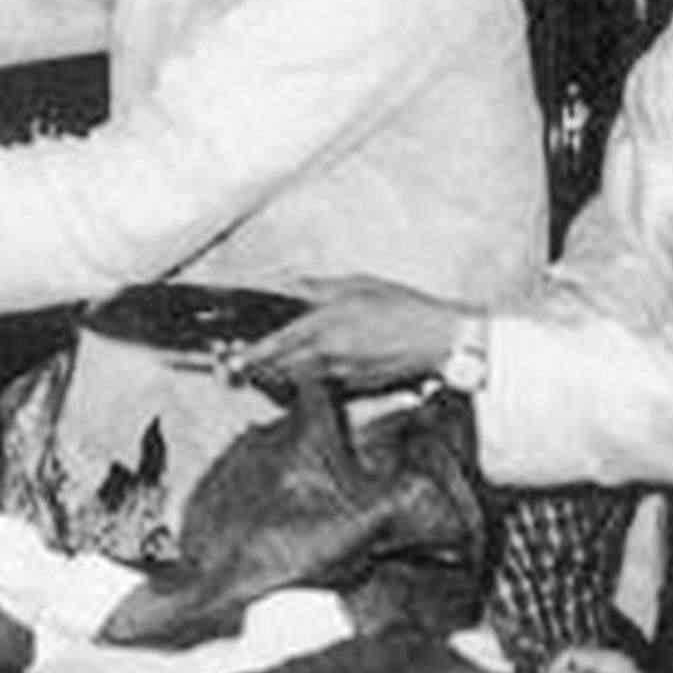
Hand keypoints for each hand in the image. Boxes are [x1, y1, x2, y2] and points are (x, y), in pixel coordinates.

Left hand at [222, 276, 470, 391]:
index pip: (277, 344)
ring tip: (262, 361)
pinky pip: (319, 384)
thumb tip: (283, 286)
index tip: (232, 358)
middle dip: (256, 365)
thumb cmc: (402, 307)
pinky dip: (304, 377)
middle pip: (279, 367)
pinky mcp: (354, 387)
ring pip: (296, 378)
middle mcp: (330, 354)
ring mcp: (341, 374)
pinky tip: (304, 365)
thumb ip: (314, 288)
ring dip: (276, 372)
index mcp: (326, 326)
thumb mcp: (356, 285)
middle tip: (236, 360)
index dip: (250, 354)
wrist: (440, 340)